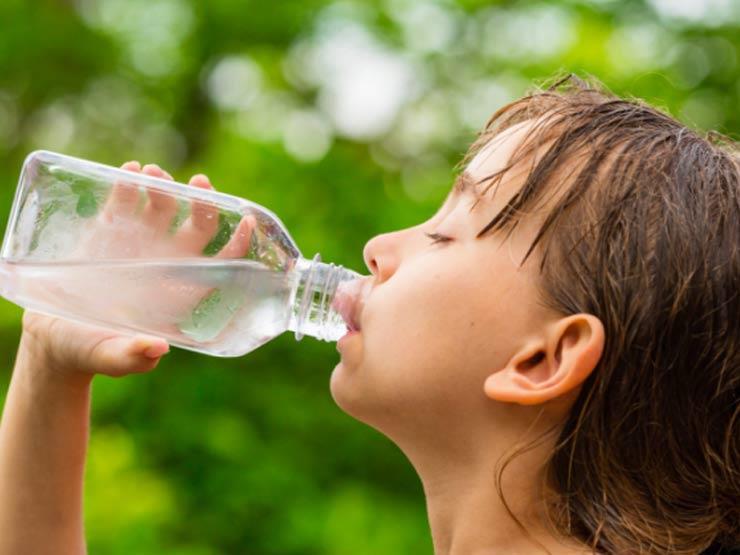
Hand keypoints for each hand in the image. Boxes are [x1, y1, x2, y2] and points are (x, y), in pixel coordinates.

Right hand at [19, 162, 253, 380]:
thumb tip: (157, 350)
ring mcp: (140, 242)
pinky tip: (130, 171)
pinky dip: (128, 183)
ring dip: (164, 185)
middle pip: (199, 225)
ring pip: (165, 204)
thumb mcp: (110, 357)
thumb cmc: (90, 351)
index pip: (222, 263)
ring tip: (152, 172)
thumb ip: (132, 357)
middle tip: (199, 183)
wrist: (53, 335)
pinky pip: (125, 199)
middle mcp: (167, 262)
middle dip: (205, 203)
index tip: (248, 222)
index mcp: (180, 291)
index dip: (238, 244)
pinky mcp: (109, 229)